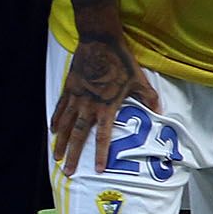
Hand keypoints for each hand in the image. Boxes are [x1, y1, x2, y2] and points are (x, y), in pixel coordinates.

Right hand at [52, 33, 159, 175]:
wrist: (100, 42)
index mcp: (106, 107)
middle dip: (73, 155)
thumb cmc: (121, 61)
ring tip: (56, 156)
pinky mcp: (69, 87)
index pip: (102, 136)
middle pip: (78, 136)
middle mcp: (89, 106)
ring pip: (65, 125)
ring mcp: (76, 97)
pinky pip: (60, 108)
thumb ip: (148, 97)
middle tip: (68, 171)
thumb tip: (160, 111)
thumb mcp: (139, 80)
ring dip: (60, 142)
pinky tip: (52, 131)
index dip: (100, 154)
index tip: (97, 169)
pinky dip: (55, 120)